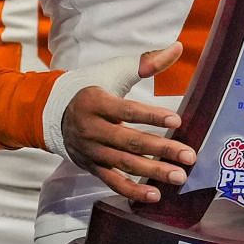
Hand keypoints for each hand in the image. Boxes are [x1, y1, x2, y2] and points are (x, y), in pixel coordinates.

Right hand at [60, 43, 195, 201]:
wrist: (55, 112)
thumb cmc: (92, 88)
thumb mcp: (115, 72)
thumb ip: (147, 63)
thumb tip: (177, 47)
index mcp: (96, 102)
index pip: (128, 110)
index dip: (152, 116)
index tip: (177, 120)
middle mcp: (91, 129)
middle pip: (130, 141)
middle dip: (162, 149)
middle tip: (189, 156)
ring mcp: (91, 151)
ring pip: (124, 164)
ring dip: (153, 172)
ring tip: (178, 176)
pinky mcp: (91, 166)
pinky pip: (112, 181)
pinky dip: (132, 191)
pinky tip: (154, 196)